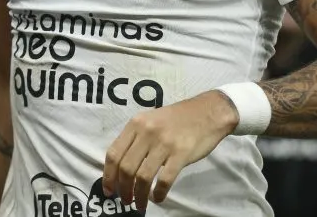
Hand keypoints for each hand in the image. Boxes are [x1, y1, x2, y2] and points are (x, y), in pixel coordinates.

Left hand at [102, 90, 238, 210]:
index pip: (114, 153)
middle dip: (122, 189)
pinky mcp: (181, 153)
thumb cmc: (178, 118)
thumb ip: (136, 138)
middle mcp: (147, 132)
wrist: (208, 112)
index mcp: (136, 124)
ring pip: (143, 177)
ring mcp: (164, 143)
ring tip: (140, 204)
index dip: (108, 175)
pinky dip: (158, 193)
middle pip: (126, 168)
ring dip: (139, 195)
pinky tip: (158, 197)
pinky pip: (164, 180)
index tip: (109, 190)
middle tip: (125, 200)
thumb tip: (121, 167)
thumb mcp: (151, 120)